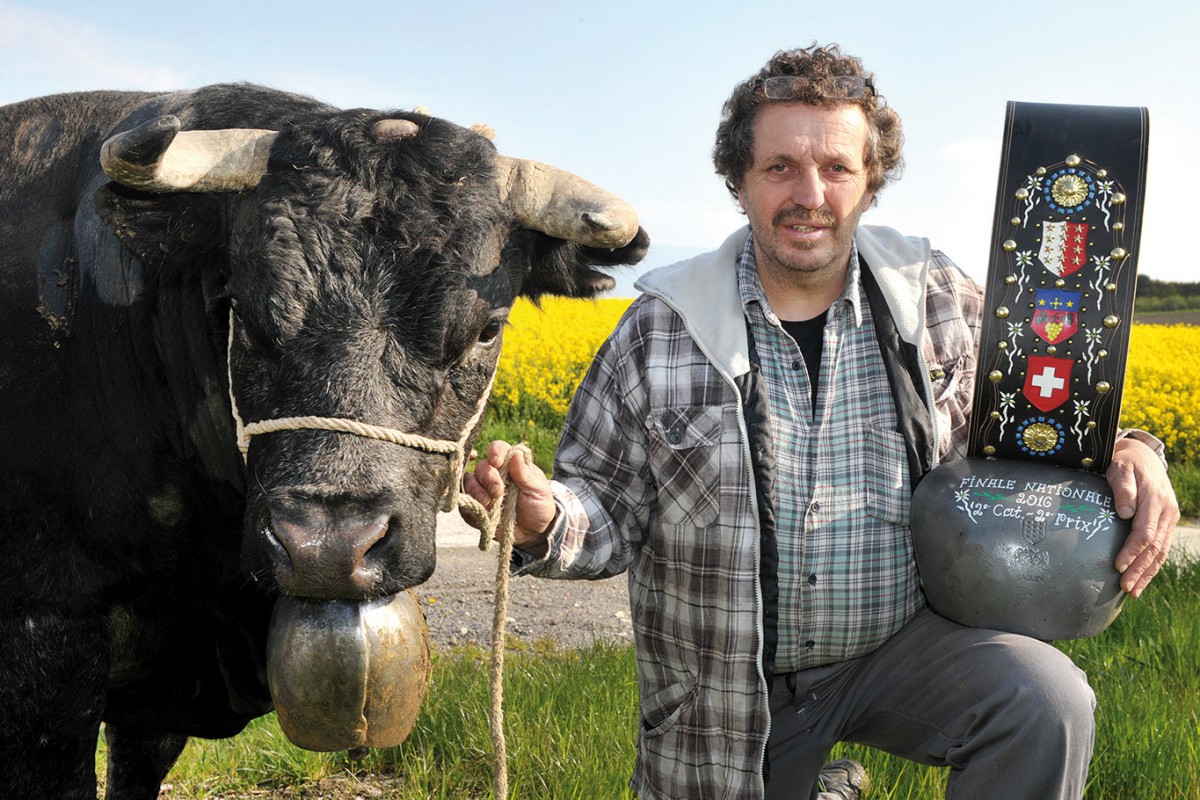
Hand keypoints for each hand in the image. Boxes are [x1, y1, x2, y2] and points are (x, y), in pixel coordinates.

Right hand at [461, 440, 556, 547]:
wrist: (533, 532)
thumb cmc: (538, 505)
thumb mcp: (539, 491)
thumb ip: (526, 475)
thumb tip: (516, 454)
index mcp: (510, 464)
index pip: (498, 448)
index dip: (495, 452)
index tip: (496, 462)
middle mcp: (494, 474)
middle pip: (481, 467)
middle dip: (487, 478)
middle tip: (497, 492)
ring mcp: (482, 490)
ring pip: (469, 482)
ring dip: (476, 492)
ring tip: (488, 503)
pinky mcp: (475, 507)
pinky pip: (465, 504)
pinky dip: (470, 508)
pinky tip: (482, 515)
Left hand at [1108, 437, 1180, 597]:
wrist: (1143, 456)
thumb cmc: (1126, 463)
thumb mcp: (1120, 467)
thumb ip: (1123, 488)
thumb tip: (1125, 512)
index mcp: (1156, 500)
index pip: (1145, 533)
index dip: (1132, 551)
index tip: (1117, 565)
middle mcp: (1167, 512)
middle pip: (1154, 547)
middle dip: (1139, 569)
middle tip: (1125, 587)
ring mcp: (1169, 518)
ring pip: (1161, 552)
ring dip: (1147, 573)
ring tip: (1133, 591)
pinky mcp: (1167, 523)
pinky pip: (1162, 548)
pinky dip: (1153, 565)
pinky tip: (1142, 579)